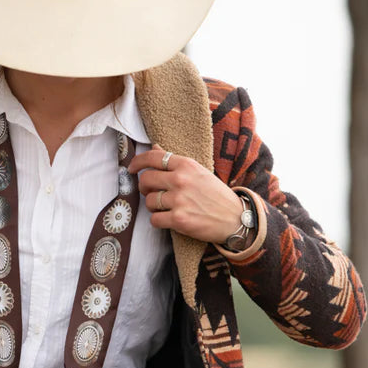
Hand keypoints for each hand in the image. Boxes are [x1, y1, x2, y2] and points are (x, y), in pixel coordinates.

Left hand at [128, 146, 243, 243]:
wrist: (235, 219)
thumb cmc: (216, 195)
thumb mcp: (198, 172)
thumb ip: (175, 162)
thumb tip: (155, 147)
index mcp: (186, 165)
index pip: (153, 157)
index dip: (138, 162)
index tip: (132, 168)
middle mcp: (181, 180)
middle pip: (145, 180)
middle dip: (144, 187)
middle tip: (151, 192)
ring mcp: (179, 200)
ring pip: (148, 201)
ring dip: (152, 206)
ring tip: (165, 207)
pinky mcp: (179, 219)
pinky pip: (154, 219)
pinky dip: (158, 220)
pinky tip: (169, 219)